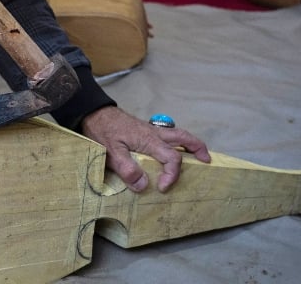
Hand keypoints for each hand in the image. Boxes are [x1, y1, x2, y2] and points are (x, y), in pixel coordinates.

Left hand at [81, 106, 210, 192]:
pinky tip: (174, 148)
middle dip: (198, 149)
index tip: (163, 187)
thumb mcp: (111, 152)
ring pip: (178, 134)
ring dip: (190, 143)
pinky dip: (178, 140)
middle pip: (184, 138)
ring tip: (198, 154)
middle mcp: (154, 133)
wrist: (94, 112)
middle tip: (207, 161)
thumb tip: (144, 185)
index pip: (172, 158)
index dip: (172, 175)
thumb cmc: (102, 131)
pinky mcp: (144, 129)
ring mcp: (150, 130)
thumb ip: (127, 169)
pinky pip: (168, 134)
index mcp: (149, 140)